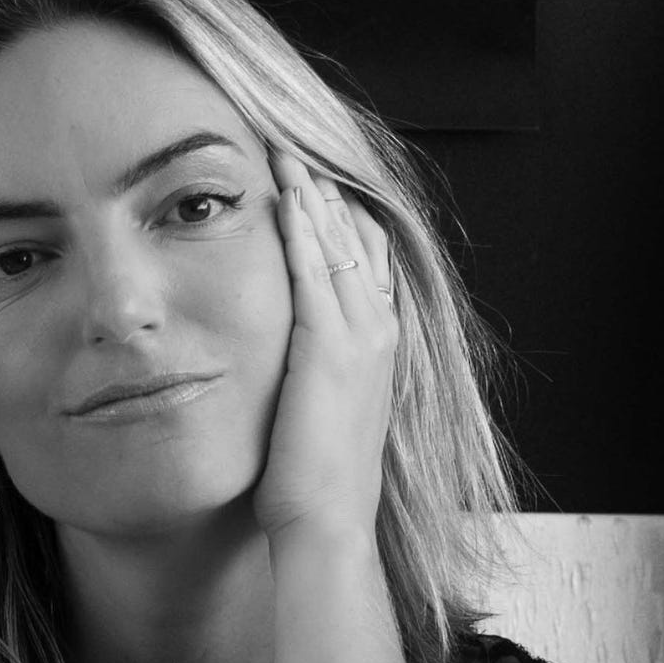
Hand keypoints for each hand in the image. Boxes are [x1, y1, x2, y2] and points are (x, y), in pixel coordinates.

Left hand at [256, 149, 397, 544]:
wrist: (330, 521)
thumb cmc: (317, 480)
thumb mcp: (322, 410)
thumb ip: (316, 371)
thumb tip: (294, 358)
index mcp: (379, 342)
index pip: (368, 255)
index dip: (344, 213)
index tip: (316, 176)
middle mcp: (379, 329)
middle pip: (360, 235)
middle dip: (328, 187)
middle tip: (295, 141)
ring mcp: (359, 335)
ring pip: (341, 243)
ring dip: (313, 193)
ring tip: (285, 148)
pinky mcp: (329, 346)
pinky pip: (316, 271)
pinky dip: (303, 229)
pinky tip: (284, 195)